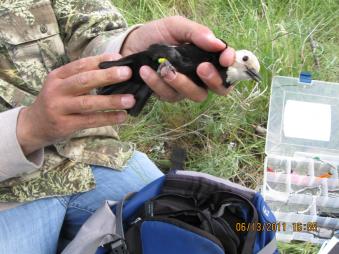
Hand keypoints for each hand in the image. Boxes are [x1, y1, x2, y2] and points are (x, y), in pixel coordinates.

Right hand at [17, 54, 134, 154]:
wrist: (34, 126)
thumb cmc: (57, 102)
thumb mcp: (63, 85)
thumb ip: (83, 78)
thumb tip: (114, 69)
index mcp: (57, 76)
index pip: (80, 65)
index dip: (100, 61)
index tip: (119, 58)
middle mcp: (56, 90)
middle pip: (84, 81)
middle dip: (107, 76)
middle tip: (127, 73)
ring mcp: (59, 108)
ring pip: (88, 102)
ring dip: (111, 101)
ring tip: (130, 100)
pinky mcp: (64, 125)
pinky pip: (90, 121)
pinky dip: (107, 118)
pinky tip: (122, 117)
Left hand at [121, 16, 235, 101]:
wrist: (131, 45)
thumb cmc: (158, 34)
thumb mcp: (176, 26)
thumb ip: (196, 33)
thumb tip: (217, 44)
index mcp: (208, 56)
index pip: (230, 66)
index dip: (232, 65)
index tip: (225, 58)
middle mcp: (201, 75)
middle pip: (220, 88)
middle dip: (214, 79)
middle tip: (202, 68)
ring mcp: (186, 87)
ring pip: (195, 95)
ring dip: (182, 83)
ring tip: (165, 69)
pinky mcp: (169, 94)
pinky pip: (170, 95)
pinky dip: (158, 84)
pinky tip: (147, 71)